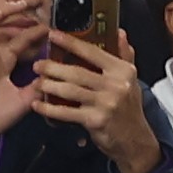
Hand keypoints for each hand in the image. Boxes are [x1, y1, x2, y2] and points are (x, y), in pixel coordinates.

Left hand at [24, 23, 158, 172]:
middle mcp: (116, 85)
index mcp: (122, 71)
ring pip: (70, 90)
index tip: (53, 34)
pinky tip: (37, 105)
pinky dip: (49, 109)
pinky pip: (66, 112)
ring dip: (49, 86)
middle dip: (53, 68)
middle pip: (77, 72)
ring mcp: (106, 103)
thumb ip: (124, 55)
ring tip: (37, 83)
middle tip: (37, 65)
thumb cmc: (128, 107)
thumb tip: (120, 32)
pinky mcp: (95, 120)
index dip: (71, 42)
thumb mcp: (131, 79)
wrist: (135, 139)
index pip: (93, 52)